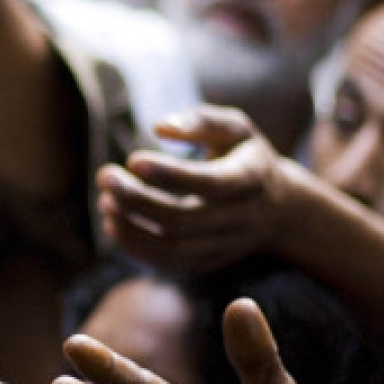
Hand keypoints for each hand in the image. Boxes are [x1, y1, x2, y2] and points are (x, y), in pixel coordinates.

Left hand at [98, 106, 300, 272]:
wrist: (280, 209)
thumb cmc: (247, 158)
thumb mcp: (236, 129)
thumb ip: (202, 121)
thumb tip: (159, 127)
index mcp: (251, 180)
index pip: (209, 183)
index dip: (169, 174)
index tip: (132, 158)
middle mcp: (240, 219)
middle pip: (182, 220)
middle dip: (136, 199)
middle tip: (105, 175)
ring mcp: (224, 246)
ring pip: (171, 248)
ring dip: (130, 227)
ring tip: (104, 201)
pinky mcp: (208, 262)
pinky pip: (167, 262)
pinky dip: (135, 246)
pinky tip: (114, 222)